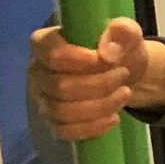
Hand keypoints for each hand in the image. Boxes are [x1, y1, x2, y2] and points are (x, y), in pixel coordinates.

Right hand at [28, 17, 151, 141]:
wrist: (124, 71)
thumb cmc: (117, 47)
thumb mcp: (127, 33)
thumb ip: (122, 31)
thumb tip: (108, 52)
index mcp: (45, 43)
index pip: (52, 55)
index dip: (78, 60)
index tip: (107, 60)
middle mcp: (37, 72)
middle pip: (60, 87)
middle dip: (98, 84)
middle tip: (123, 74)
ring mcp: (43, 99)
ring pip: (62, 111)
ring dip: (100, 105)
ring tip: (125, 93)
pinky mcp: (53, 121)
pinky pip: (65, 131)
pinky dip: (92, 127)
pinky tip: (113, 118)